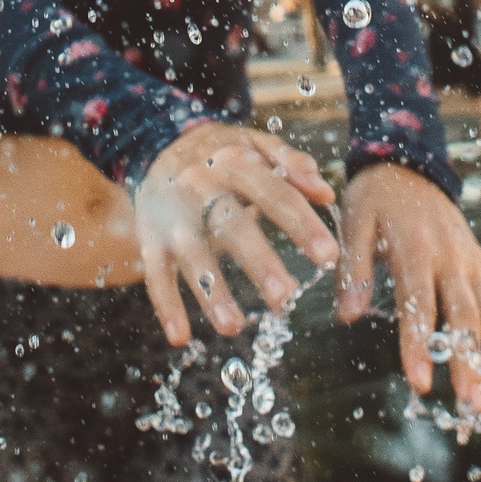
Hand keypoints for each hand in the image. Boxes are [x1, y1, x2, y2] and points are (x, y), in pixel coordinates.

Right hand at [133, 123, 339, 344]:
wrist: (159, 143)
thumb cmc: (222, 153)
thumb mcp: (256, 144)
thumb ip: (292, 165)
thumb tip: (326, 193)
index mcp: (235, 162)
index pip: (274, 193)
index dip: (301, 223)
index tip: (329, 255)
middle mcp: (200, 187)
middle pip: (231, 226)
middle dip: (258, 261)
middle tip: (285, 296)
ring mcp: (173, 215)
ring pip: (191, 254)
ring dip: (210, 291)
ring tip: (234, 327)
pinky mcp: (151, 237)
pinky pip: (155, 273)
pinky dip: (166, 306)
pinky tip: (180, 337)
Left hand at [337, 162, 480, 414]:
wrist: (410, 163)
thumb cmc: (375, 197)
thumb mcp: (354, 222)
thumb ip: (354, 269)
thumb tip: (346, 316)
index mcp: (416, 247)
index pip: (419, 302)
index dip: (419, 343)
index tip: (420, 383)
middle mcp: (453, 259)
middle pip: (467, 317)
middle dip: (473, 364)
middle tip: (474, 408)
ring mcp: (474, 264)